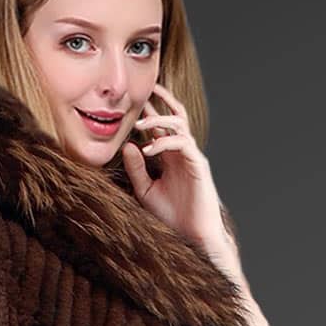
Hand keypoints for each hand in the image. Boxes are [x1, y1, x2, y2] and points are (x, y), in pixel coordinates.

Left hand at [120, 82, 229, 252]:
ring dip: (159, 121)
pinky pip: (183, 144)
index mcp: (170, 155)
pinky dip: (165, 142)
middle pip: (175, 116)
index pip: (161, 126)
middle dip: (161, 100)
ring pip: (180, 125)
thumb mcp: (145, 190)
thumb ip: (136, 168)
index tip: (131, 99)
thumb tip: (127, 145)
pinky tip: (149, 149)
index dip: (149, 110)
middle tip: (144, 90)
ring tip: (139, 125)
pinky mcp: (199, 165)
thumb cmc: (171, 216)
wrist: (190, 236)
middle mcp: (182, 152)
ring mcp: (192, 156)